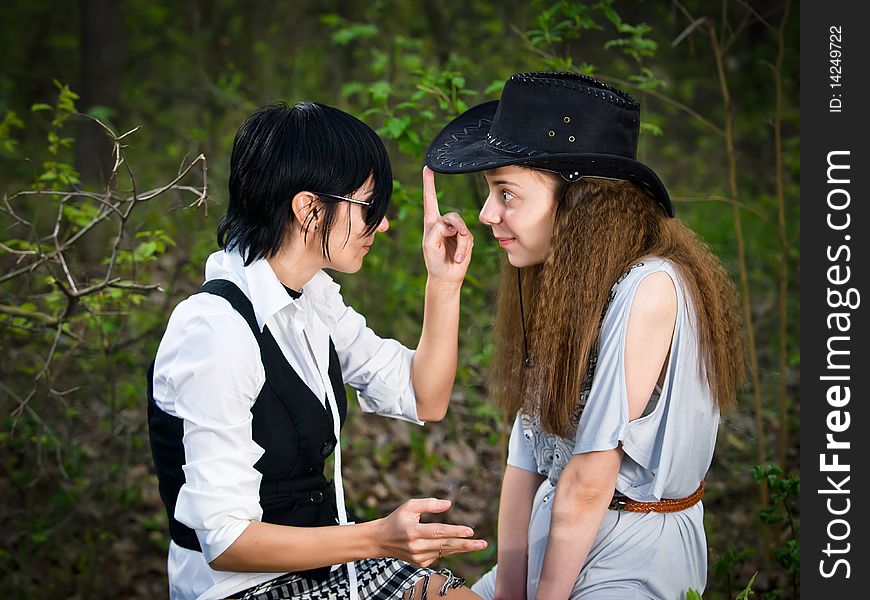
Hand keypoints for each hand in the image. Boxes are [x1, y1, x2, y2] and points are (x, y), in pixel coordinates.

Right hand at [375, 497, 486, 566]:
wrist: (381, 540)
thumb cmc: (397, 519)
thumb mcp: (410, 506)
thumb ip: (429, 504)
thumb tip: (448, 504)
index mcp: (413, 531)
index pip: (438, 531)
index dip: (455, 531)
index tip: (470, 531)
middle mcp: (416, 546)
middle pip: (446, 545)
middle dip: (466, 545)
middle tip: (483, 544)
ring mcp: (418, 557)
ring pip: (445, 551)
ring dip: (461, 547)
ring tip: (478, 544)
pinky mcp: (420, 563)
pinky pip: (439, 555)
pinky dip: (447, 548)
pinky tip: (452, 543)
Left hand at [421, 166, 473, 284]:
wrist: (446, 276)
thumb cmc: (434, 260)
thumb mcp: (429, 245)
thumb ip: (437, 230)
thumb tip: (452, 225)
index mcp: (431, 222)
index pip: (430, 199)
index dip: (429, 183)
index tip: (428, 167)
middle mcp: (443, 223)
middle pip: (453, 216)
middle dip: (455, 227)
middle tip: (454, 237)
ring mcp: (456, 231)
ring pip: (462, 227)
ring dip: (460, 243)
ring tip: (456, 256)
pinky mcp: (466, 238)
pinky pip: (468, 238)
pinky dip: (464, 250)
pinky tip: (459, 259)